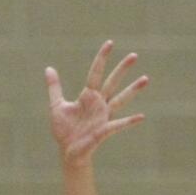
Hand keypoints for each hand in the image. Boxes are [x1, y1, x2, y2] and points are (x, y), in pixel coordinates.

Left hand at [47, 41, 147, 165]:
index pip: (96, 73)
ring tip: (146, 78)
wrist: (67, 151)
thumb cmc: (64, 129)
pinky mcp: (104, 130)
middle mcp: (99, 103)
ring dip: (133, 90)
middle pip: (112, 82)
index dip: (102, 59)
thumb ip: (54, 87)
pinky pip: (118, 124)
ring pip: (120, 99)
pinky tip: (141, 116)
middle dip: (122, 69)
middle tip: (134, 55)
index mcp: (88, 96)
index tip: (109, 43)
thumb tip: (49, 68)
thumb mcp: (56, 106)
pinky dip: (129, 121)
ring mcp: (103, 116)